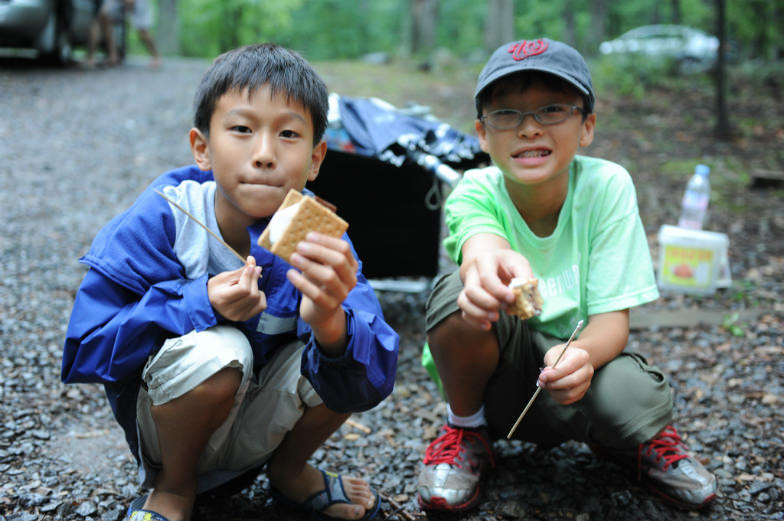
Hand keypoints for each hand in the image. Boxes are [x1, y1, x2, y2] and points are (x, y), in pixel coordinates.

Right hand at [207, 256, 265, 321]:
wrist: (212, 303)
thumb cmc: (217, 287)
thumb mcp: (225, 277)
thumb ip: (240, 271)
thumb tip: (254, 263)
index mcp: (222, 299)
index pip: (243, 289)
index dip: (249, 276)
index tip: (250, 266)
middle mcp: (231, 311)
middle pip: (252, 294)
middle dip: (254, 279)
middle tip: (253, 269)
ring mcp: (239, 317)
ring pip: (258, 298)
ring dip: (256, 287)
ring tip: (247, 283)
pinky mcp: (246, 318)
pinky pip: (262, 305)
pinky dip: (260, 296)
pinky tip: (251, 293)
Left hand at [286, 232, 357, 351]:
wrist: (319, 311)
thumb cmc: (318, 282)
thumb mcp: (320, 266)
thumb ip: (317, 253)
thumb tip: (301, 235)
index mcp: (351, 266)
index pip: (344, 248)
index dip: (326, 240)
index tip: (308, 235)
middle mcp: (350, 280)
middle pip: (338, 261)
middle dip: (318, 251)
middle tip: (299, 246)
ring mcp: (341, 294)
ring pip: (328, 276)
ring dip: (309, 265)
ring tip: (293, 257)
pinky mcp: (329, 306)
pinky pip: (315, 293)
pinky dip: (301, 282)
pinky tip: (290, 274)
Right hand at [457, 248, 532, 329]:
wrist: (492, 262)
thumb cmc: (507, 264)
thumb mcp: (519, 263)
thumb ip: (525, 277)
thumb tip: (527, 295)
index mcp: (485, 260)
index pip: (486, 277)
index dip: (498, 291)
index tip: (512, 299)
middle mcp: (472, 272)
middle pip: (471, 290)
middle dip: (488, 303)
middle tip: (504, 307)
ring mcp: (467, 285)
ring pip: (463, 301)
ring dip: (479, 313)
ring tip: (496, 317)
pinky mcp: (467, 298)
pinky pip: (464, 311)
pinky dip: (474, 321)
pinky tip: (488, 326)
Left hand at [537, 343, 593, 404]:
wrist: (570, 359)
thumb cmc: (561, 356)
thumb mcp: (554, 354)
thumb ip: (551, 364)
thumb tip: (546, 376)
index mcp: (582, 357)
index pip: (569, 367)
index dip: (555, 374)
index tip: (542, 376)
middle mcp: (587, 370)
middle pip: (573, 382)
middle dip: (554, 384)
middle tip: (542, 382)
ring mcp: (586, 383)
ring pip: (571, 394)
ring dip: (555, 392)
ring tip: (545, 385)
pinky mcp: (581, 392)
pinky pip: (569, 399)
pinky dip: (557, 397)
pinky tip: (551, 390)